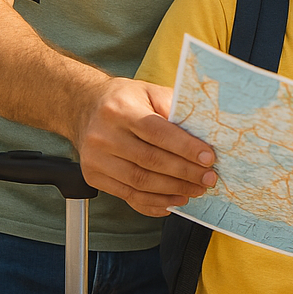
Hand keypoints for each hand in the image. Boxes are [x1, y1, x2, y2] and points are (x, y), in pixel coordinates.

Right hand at [74, 78, 216, 216]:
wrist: (84, 107)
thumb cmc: (123, 99)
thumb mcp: (149, 91)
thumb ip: (173, 107)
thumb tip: (202, 129)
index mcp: (120, 109)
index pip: (158, 133)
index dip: (186, 148)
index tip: (208, 158)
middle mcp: (104, 135)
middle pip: (150, 161)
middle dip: (185, 173)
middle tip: (208, 178)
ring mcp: (95, 159)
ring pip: (140, 182)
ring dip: (172, 190)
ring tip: (195, 190)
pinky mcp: (93, 177)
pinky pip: (127, 196)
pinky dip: (153, 202)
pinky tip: (172, 200)